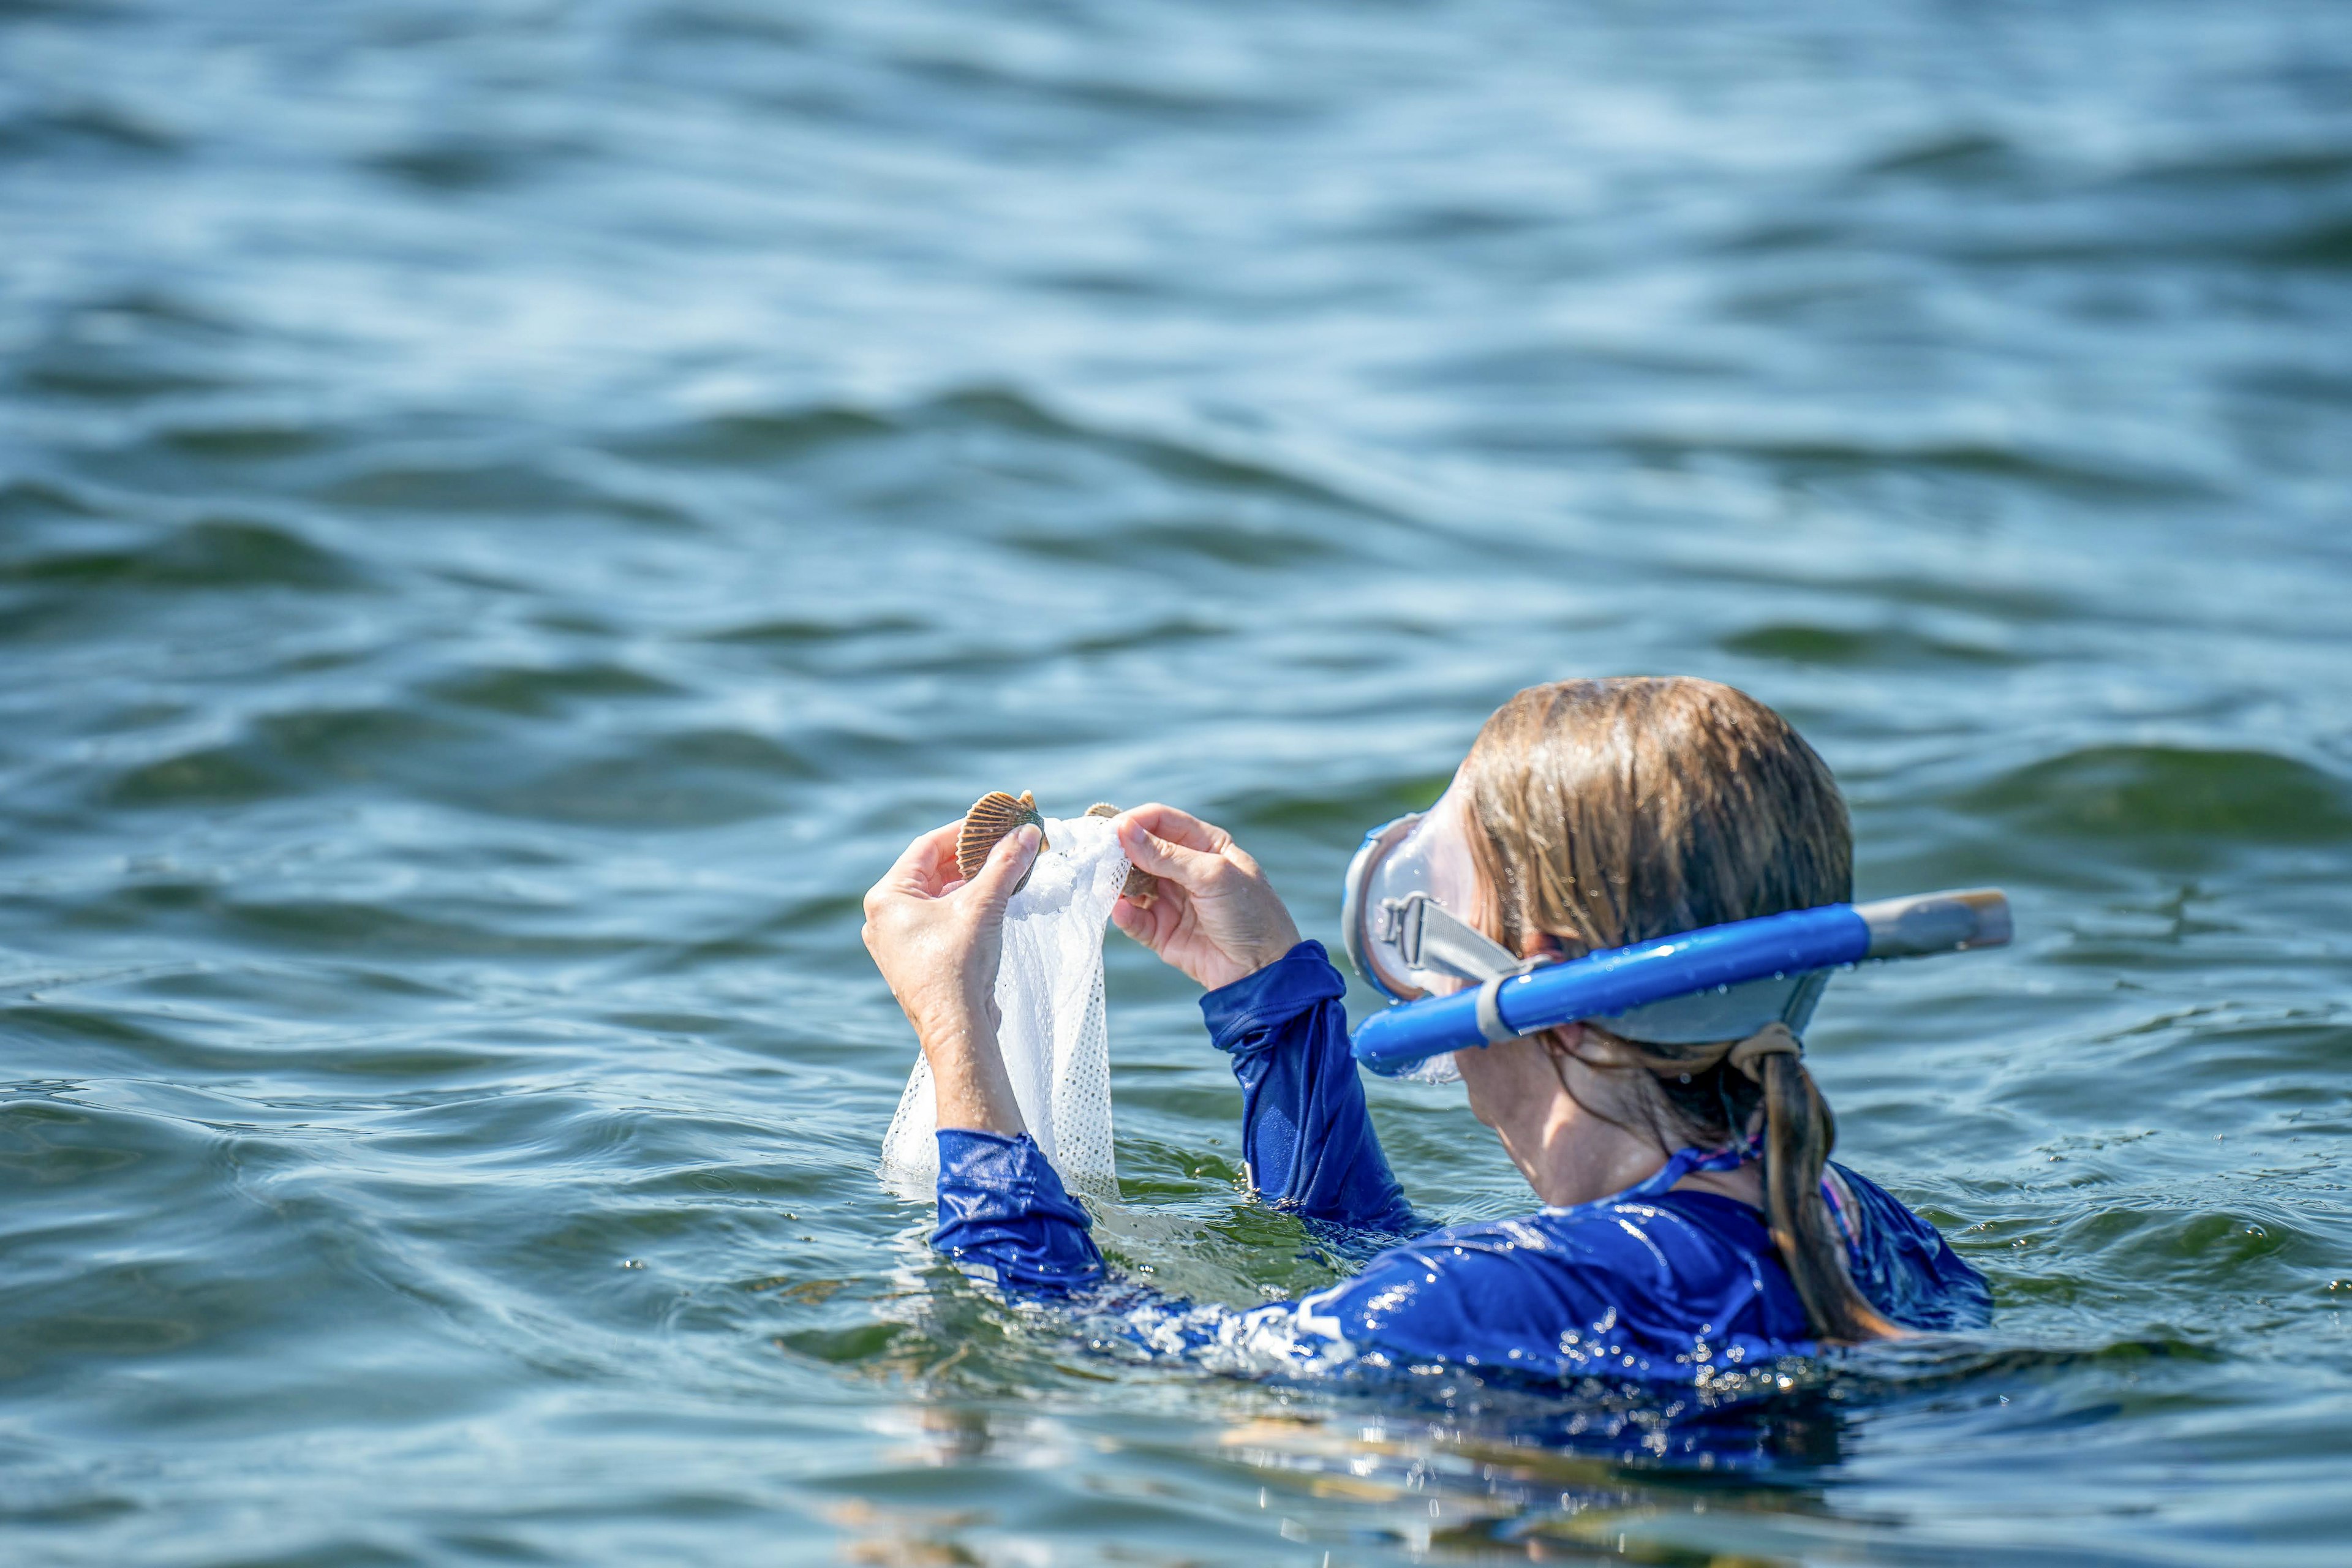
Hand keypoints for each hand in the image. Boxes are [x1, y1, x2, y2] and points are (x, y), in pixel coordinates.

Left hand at [861, 818, 1040, 1134]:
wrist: (958, 1029)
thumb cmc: (959, 967)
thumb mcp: (983, 906)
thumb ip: (1005, 864)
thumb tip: (1027, 832)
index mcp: (886, 898)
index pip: (927, 846)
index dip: (965, 830)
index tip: (997, 821)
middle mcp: (884, 918)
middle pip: (933, 870)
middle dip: (973, 857)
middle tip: (1008, 843)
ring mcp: (897, 941)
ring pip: (939, 896)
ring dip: (973, 882)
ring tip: (1008, 870)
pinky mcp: (916, 960)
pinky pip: (941, 920)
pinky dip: (966, 906)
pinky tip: (996, 901)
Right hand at [1110, 804, 1302, 991]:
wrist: (1264, 972)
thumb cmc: (1251, 915)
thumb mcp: (1212, 876)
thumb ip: (1166, 855)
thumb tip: (1124, 831)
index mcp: (1205, 845)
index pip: (1161, 821)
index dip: (1136, 823)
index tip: (1112, 833)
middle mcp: (1185, 869)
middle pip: (1141, 851)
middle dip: (1119, 854)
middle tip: (1098, 859)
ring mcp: (1172, 901)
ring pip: (1132, 885)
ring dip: (1117, 885)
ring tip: (1106, 887)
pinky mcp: (1162, 933)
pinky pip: (1135, 919)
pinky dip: (1125, 915)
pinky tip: (1120, 912)